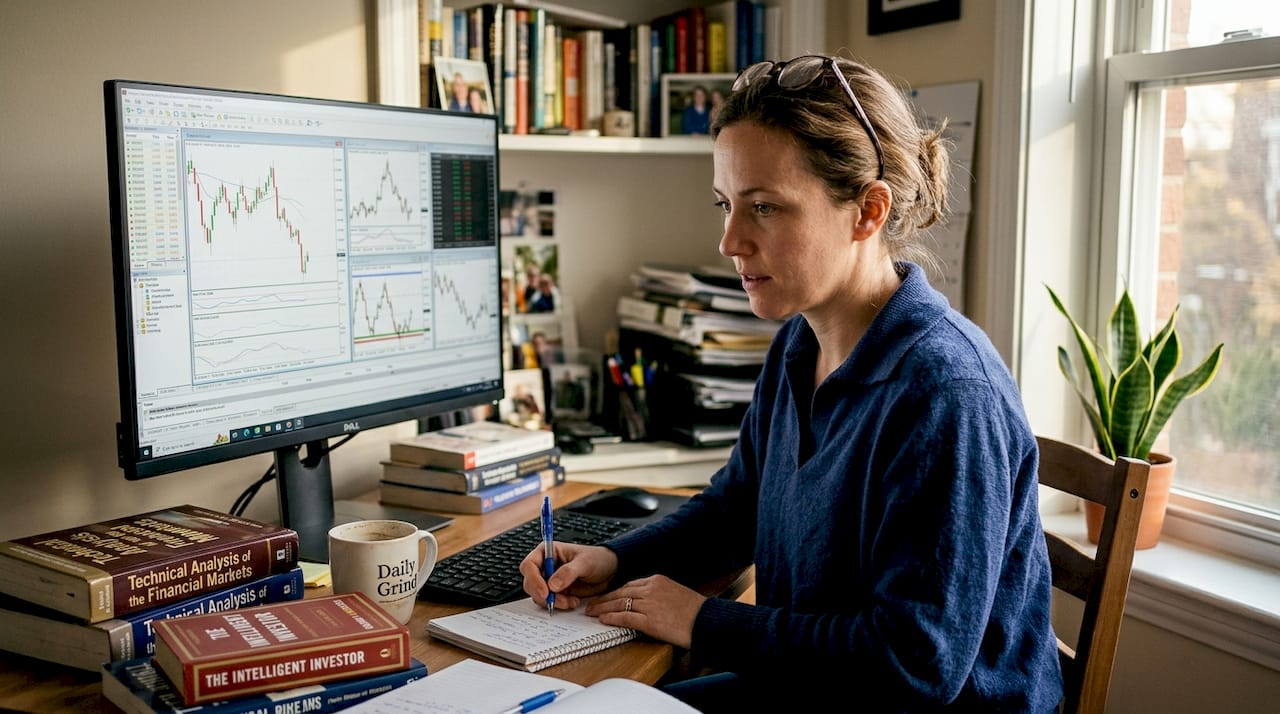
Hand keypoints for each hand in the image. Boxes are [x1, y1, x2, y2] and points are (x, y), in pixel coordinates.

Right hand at [519, 542, 617, 610]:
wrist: (610, 571)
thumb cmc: (597, 559)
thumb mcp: (585, 563)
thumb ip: (568, 572)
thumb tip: (552, 585)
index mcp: (548, 551)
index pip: (529, 565)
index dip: (533, 579)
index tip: (545, 592)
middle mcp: (545, 566)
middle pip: (530, 583)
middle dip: (543, 594)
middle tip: (558, 601)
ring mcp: (549, 580)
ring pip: (538, 595)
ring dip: (553, 601)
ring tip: (571, 601)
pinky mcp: (556, 592)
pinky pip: (549, 602)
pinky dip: (559, 605)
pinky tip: (573, 602)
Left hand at [585, 575, 705, 648]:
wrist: (706, 621)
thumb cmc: (695, 612)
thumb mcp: (676, 593)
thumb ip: (659, 594)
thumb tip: (646, 602)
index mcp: (658, 580)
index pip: (630, 585)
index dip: (615, 592)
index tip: (607, 597)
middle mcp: (651, 589)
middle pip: (620, 592)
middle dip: (604, 599)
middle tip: (592, 604)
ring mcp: (649, 604)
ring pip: (619, 603)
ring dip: (602, 608)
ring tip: (592, 612)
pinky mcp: (649, 620)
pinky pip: (624, 617)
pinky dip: (611, 618)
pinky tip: (603, 620)